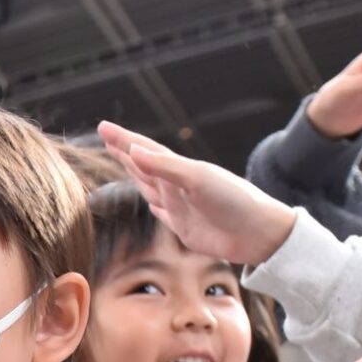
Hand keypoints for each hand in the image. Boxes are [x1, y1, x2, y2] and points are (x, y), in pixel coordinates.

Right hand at [98, 122, 294, 268]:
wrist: (258, 233)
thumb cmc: (234, 200)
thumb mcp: (197, 179)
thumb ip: (164, 167)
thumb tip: (133, 151)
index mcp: (181, 169)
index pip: (145, 150)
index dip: (123, 139)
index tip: (103, 127)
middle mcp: (179, 185)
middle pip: (145, 165)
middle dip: (125, 152)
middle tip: (106, 138)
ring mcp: (181, 206)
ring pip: (151, 187)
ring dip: (136, 174)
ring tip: (123, 162)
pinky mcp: (185, 228)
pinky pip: (164, 213)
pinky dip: (155, 206)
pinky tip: (151, 202)